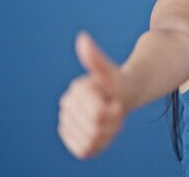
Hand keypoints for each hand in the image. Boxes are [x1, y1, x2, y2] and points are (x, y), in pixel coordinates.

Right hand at [58, 31, 127, 158]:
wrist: (122, 93)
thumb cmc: (118, 82)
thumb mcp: (111, 72)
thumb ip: (95, 59)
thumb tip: (82, 38)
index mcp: (76, 92)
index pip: (97, 115)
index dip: (113, 112)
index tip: (117, 102)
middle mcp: (66, 107)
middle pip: (95, 129)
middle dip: (112, 122)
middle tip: (116, 111)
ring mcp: (68, 123)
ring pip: (91, 141)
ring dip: (107, 133)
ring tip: (111, 120)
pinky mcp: (72, 138)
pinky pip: (86, 150)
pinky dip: (99, 144)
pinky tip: (104, 131)